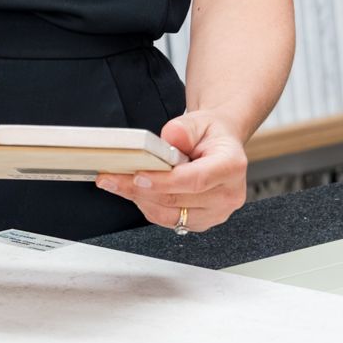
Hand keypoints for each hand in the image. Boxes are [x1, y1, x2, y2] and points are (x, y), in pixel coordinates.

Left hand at [95, 108, 248, 233]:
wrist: (220, 146)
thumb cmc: (211, 134)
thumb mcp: (200, 120)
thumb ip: (184, 128)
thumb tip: (170, 138)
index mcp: (231, 167)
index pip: (195, 180)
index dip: (164, 182)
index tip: (137, 176)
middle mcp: (228, 195)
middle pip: (177, 200)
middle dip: (139, 189)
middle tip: (111, 178)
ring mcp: (216, 213)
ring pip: (169, 215)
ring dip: (140, 200)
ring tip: (117, 183)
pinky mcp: (202, 222)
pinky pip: (169, 220)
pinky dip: (149, 206)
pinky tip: (136, 192)